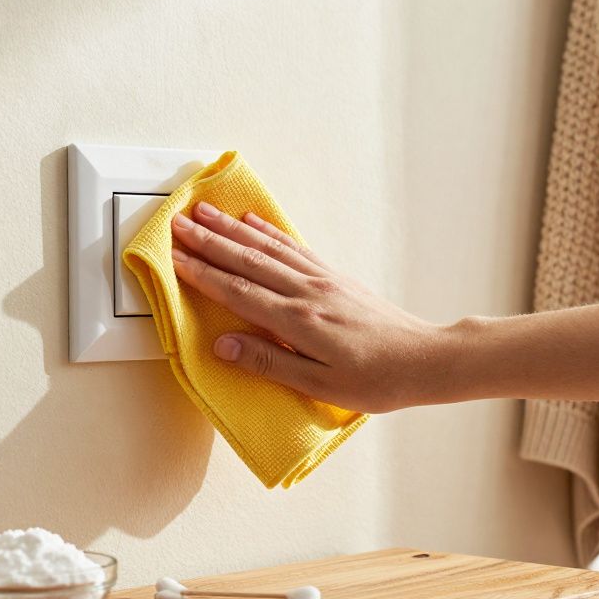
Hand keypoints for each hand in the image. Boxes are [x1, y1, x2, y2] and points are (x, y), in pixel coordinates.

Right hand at [170, 201, 451, 412]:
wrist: (425, 359)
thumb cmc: (375, 380)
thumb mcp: (319, 385)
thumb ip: (269, 363)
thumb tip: (223, 345)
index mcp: (299, 321)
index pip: (239, 292)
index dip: (203, 274)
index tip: (173, 257)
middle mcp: (307, 292)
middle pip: (248, 261)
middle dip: (209, 241)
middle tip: (177, 223)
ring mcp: (322, 279)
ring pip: (268, 248)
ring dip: (232, 229)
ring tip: (205, 212)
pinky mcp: (334, 276)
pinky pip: (294, 247)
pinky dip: (270, 231)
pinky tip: (254, 221)